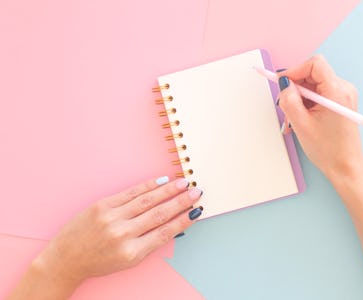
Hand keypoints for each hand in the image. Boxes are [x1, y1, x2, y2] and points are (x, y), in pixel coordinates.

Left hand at [29, 176, 202, 294]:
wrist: (66, 259)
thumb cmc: (98, 262)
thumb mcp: (128, 261)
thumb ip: (149, 243)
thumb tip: (173, 224)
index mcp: (132, 252)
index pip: (165, 232)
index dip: (183, 220)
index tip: (197, 211)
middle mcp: (122, 234)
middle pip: (160, 214)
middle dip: (182, 202)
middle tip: (197, 192)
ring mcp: (111, 218)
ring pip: (147, 200)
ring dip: (169, 190)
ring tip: (184, 183)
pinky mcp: (102, 205)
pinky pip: (130, 193)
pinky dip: (148, 186)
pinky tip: (162, 181)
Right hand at [277, 55, 362, 183]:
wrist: (345, 166)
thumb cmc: (329, 150)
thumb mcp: (301, 124)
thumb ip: (289, 100)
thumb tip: (283, 83)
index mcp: (337, 91)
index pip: (314, 64)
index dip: (294, 71)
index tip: (281, 82)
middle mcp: (344, 89)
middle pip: (312, 74)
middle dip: (295, 88)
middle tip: (285, 106)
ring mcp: (343, 96)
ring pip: (313, 85)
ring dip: (299, 99)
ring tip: (293, 119)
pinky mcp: (340, 102)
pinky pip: (318, 94)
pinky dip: (306, 104)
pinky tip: (302, 119)